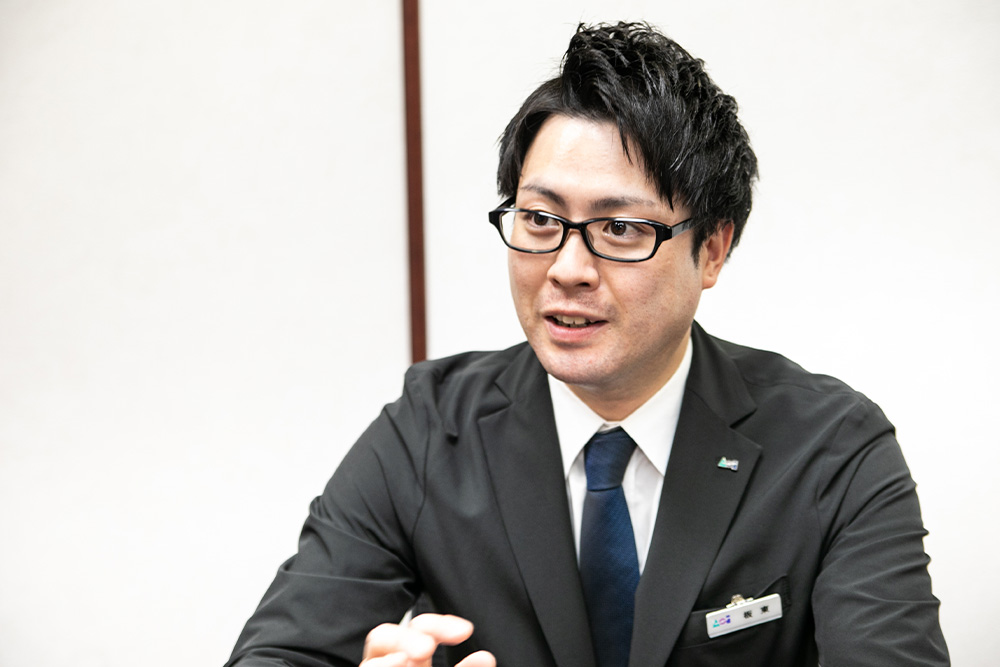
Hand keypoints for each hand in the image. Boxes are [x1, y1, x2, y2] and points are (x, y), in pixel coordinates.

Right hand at [360, 613, 495, 666]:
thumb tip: (486, 657)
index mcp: (411, 661)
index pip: (419, 629)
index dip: (439, 624)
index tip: (465, 630)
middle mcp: (391, 666)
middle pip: (383, 637)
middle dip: (404, 637)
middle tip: (427, 647)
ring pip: (369, 662)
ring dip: (386, 660)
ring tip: (408, 659)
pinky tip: (396, 664)